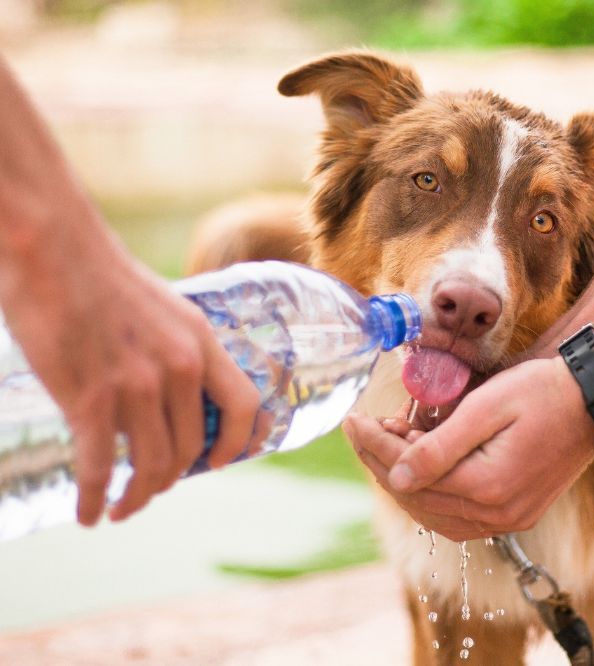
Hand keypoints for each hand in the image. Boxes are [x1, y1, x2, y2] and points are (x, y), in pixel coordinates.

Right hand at [1, 222, 262, 525]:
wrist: (51, 247)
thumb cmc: (100, 275)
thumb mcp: (164, 308)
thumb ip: (176, 349)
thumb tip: (174, 393)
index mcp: (201, 341)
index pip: (243, 405)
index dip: (238, 442)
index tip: (218, 463)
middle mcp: (178, 367)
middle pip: (191, 448)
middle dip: (171, 479)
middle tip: (150, 489)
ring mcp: (136, 385)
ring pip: (151, 465)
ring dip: (137, 497)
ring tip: (121, 508)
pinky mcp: (89, 398)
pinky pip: (100, 468)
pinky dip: (94, 499)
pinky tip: (87, 513)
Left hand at [345, 357, 593, 540]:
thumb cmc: (542, 392)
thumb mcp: (487, 407)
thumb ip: (439, 446)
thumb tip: (395, 476)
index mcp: (487, 487)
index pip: (410, 474)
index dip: (375, 446)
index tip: (353, 420)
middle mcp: (498, 514)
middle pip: (418, 498)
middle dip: (383, 463)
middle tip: (364, 429)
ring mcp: (509, 519)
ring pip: (435, 515)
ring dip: (405, 482)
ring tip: (388, 445)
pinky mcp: (517, 515)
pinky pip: (459, 518)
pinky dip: (432, 497)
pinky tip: (420, 471)